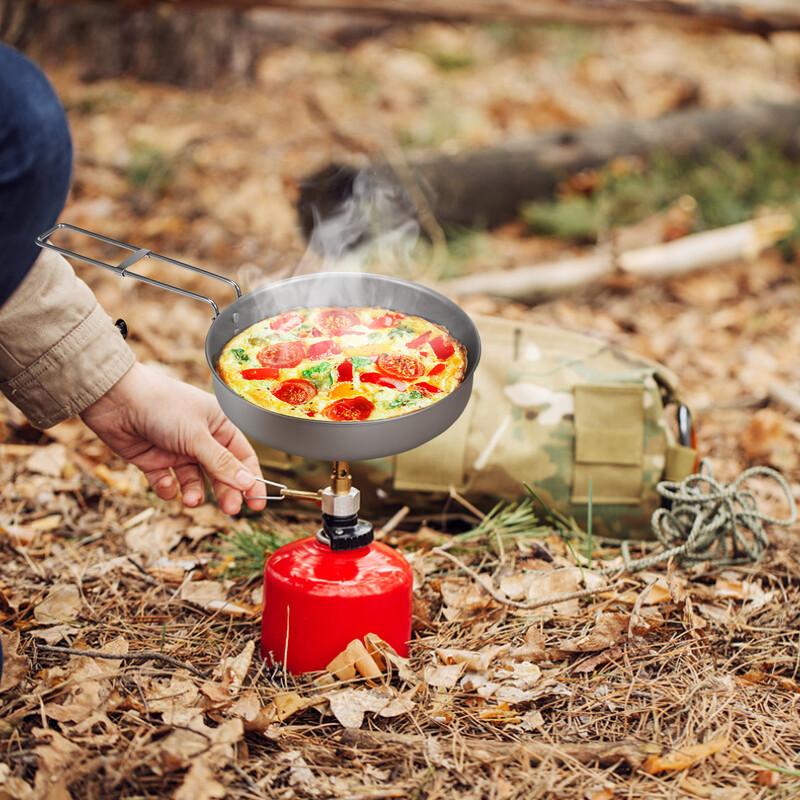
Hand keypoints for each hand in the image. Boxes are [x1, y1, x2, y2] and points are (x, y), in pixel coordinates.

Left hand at [80, 362, 265, 514]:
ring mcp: (177, 450)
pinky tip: (165, 481)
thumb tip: (249, 484)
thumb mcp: (197, 436)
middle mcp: (200, 438)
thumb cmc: (162, 405)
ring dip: (195, 493)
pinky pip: (167, 482)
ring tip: (190, 500)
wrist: (115, 399)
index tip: (257, 504)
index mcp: (218, 425)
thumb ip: (221, 463)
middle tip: (231, 510)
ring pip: (194, 481)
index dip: (251, 480)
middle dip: (225, 491)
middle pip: (220, 473)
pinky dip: (167, 487)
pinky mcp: (154, 461)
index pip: (242, 457)